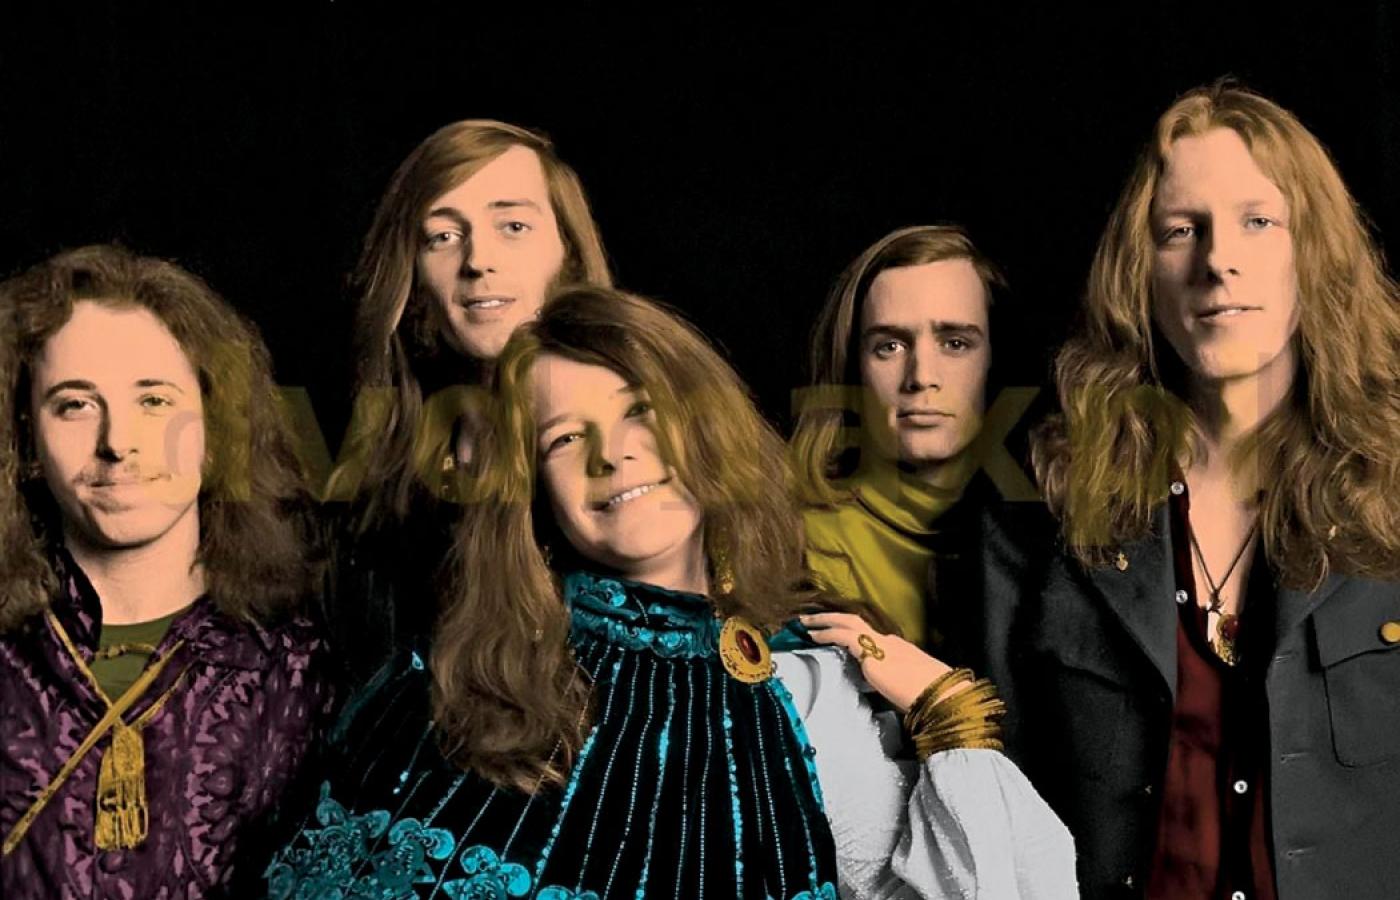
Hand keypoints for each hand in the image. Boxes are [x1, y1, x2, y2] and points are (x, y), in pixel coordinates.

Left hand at [800, 612, 951, 711]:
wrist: (941, 695)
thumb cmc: (931, 699)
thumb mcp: (912, 691)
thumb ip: (899, 690)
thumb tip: (895, 698)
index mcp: (901, 651)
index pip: (873, 639)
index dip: (853, 636)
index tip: (837, 638)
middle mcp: (890, 642)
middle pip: (856, 622)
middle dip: (833, 618)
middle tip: (812, 618)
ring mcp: (882, 644)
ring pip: (847, 622)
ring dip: (825, 620)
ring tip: (806, 621)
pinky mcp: (872, 652)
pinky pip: (843, 635)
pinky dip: (827, 632)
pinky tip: (814, 635)